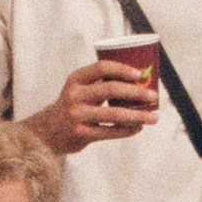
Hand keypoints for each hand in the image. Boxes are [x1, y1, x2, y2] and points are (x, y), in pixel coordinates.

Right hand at [31, 63, 162, 153]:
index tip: (140, 75)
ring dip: (137, 115)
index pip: (101, 68)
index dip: (122, 69)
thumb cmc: (74, 106)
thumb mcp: (79, 89)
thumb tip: (141, 82)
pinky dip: (127, 130)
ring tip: (154, 117)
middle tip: (154, 96)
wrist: (47, 132)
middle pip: (110, 89)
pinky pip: (109, 132)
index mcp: (76, 79)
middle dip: (136, 93)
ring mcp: (76, 115)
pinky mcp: (80, 133)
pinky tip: (138, 128)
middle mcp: (74, 95)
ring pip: (113, 114)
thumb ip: (101, 83)